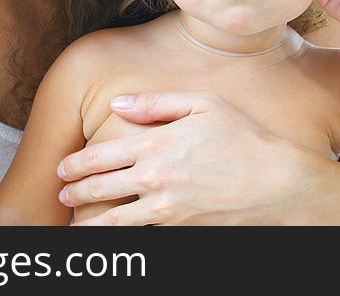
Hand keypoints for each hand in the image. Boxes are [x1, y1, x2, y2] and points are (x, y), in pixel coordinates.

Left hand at [56, 91, 339, 224]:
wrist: (277, 182)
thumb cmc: (242, 137)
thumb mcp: (203, 104)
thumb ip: (156, 102)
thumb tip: (117, 104)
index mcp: (157, 141)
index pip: (101, 155)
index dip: (76, 163)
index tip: (63, 168)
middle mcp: (156, 176)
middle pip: (101, 187)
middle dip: (75, 192)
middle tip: (62, 195)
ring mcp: (166, 206)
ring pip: (114, 220)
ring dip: (88, 222)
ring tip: (75, 224)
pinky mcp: (179, 228)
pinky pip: (140, 234)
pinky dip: (120, 236)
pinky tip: (112, 235)